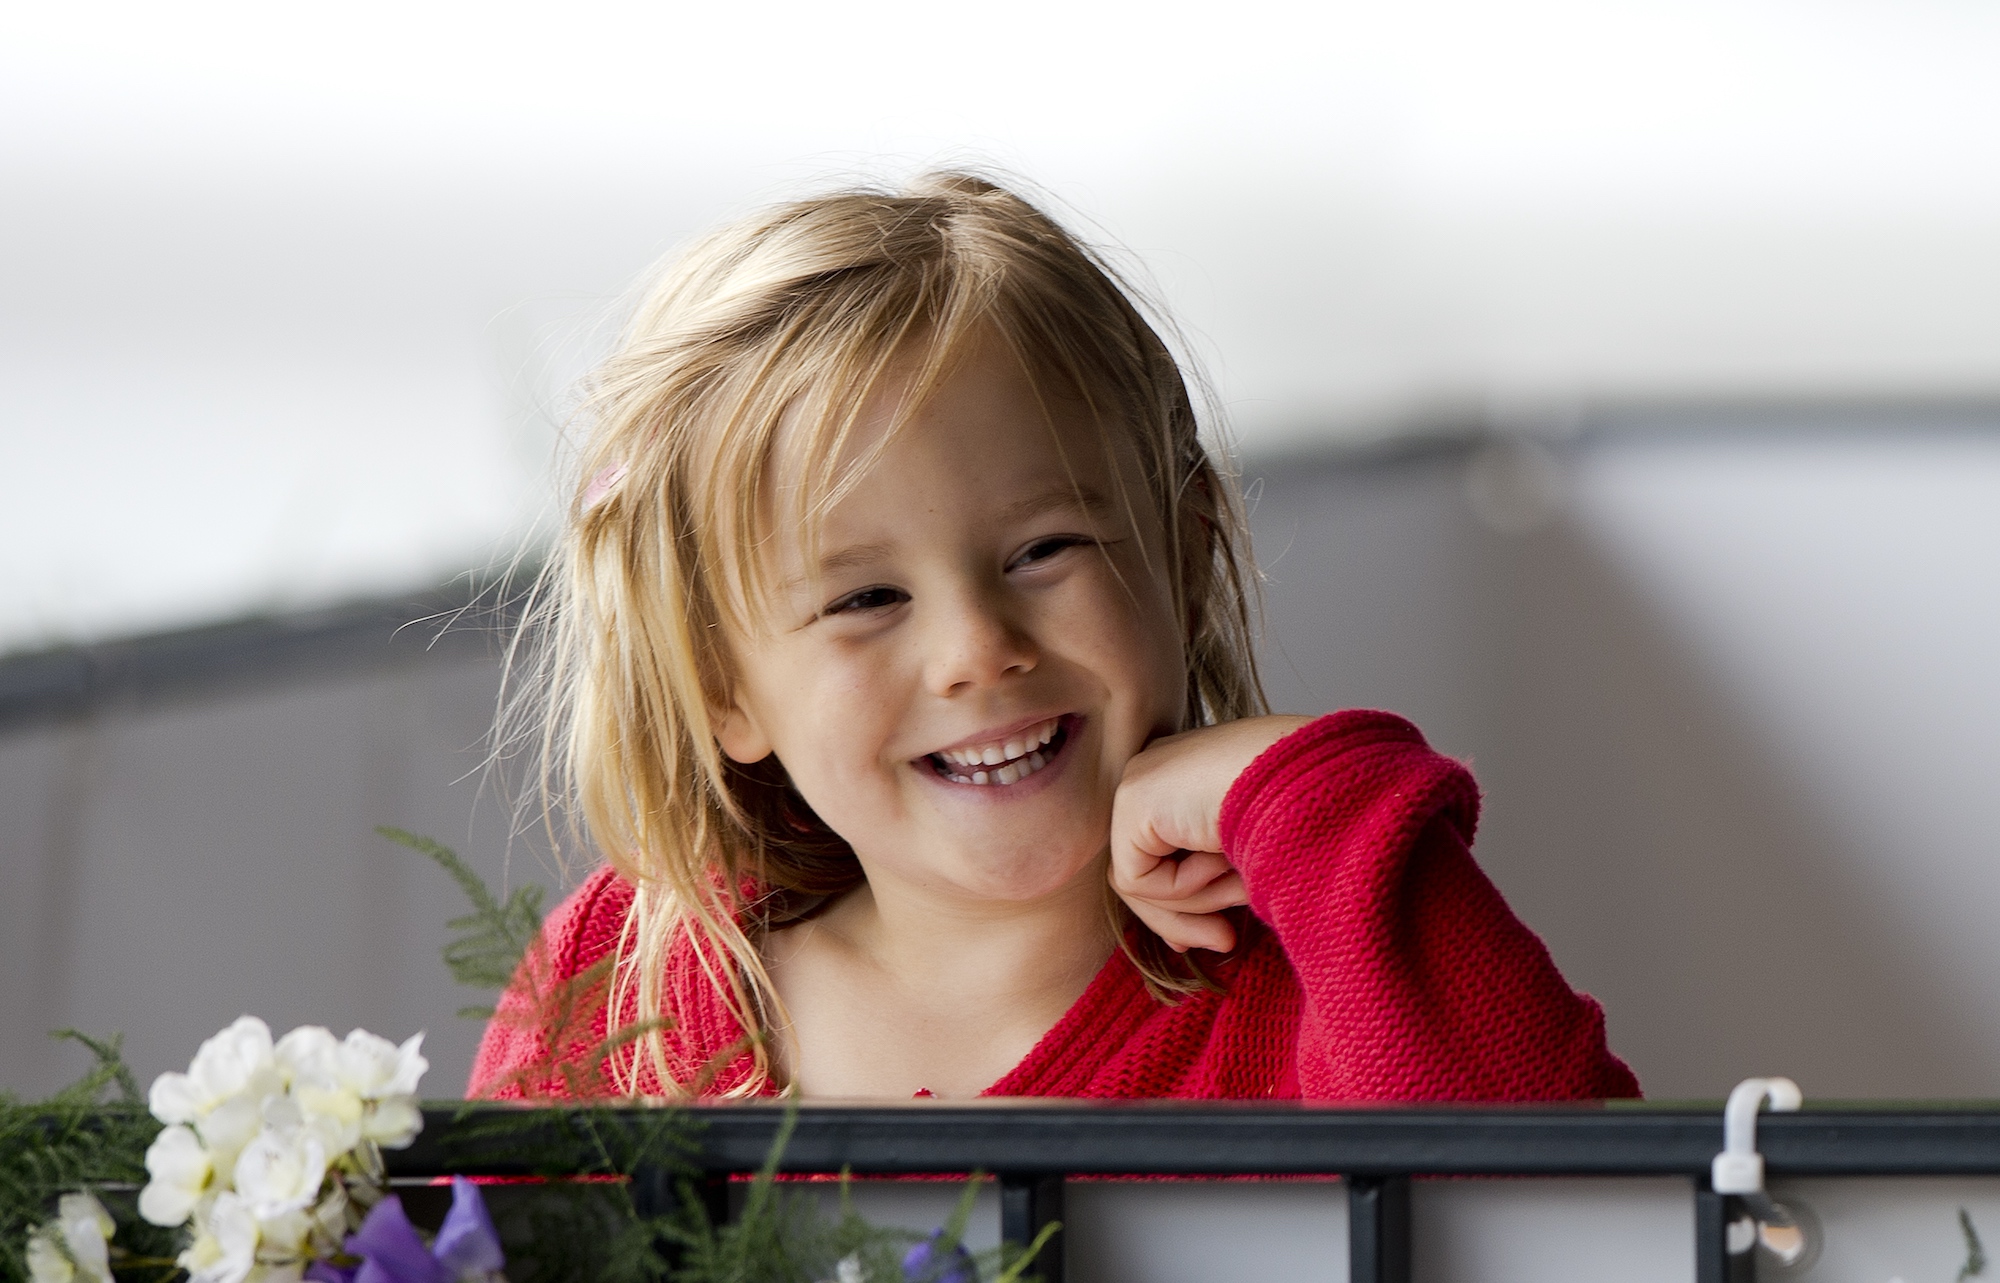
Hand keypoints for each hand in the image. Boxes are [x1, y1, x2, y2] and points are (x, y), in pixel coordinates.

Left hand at [1109, 715, 1312, 952]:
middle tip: (1225, 943)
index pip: (1164, 849)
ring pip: (1144, 879)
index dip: (1188, 901)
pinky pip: (1138, 877)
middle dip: (1185, 916)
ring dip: (1198, 901)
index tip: (1222, 936)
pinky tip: (1219, 860)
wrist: (1311, 783)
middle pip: (1148, 866)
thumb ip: (1221, 879)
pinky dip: (1182, 888)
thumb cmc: (1306, 819)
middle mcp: (1162, 770)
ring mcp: (1143, 779)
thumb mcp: (1259, 854)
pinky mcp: (1133, 798)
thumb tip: (1188, 935)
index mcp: (1193, 772)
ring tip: (1244, 889)